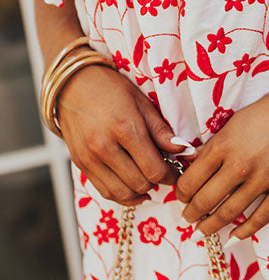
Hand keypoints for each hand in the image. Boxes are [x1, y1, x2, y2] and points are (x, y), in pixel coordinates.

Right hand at [57, 60, 186, 205]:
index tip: (176, 172)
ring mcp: (89, 158)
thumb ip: (161, 131)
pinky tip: (133, 188)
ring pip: (122, 193)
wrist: (73, 85)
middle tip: (164, 172)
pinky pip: (105, 191)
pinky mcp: (80, 164)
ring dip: (140, 191)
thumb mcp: (142, 103)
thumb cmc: (111, 89)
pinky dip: (122, 195)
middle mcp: (104, 147)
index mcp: (125, 128)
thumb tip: (184, 150)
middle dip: (157, 182)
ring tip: (149, 179)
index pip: (154, 169)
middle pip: (140, 183)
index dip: (171, 176)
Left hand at [175, 77, 268, 240]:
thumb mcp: (234, 122)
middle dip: (191, 214)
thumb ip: (214, 146)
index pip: (191, 180)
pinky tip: (234, 236)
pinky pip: (261, 218)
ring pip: (229, 213)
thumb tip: (193, 167)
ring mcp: (264, 179)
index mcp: (223, 145)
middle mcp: (240, 165)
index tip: (182, 198)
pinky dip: (244, 231)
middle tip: (187, 219)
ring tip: (203, 231)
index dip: (182, 194)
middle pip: (205, 201)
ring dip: (211, 226)